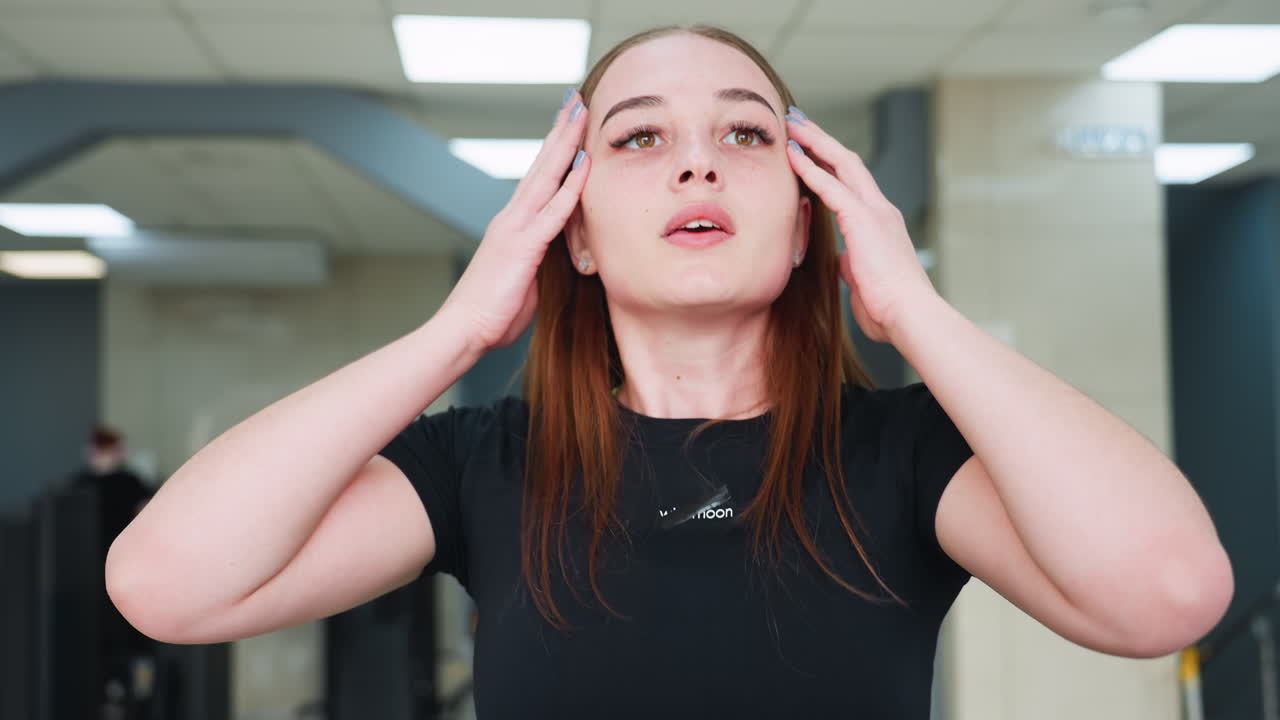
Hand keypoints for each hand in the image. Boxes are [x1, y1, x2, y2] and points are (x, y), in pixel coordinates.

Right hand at [440, 92, 590, 352]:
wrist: (462, 331)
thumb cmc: (491, 315)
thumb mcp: (522, 282)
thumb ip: (538, 263)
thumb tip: (552, 260)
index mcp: (512, 225)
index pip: (538, 178)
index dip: (554, 150)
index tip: (568, 124)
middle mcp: (511, 218)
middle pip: (541, 164)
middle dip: (560, 131)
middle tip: (575, 99)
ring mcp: (515, 228)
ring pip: (546, 175)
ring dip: (566, 143)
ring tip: (580, 112)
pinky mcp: (522, 246)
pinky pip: (553, 211)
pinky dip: (570, 185)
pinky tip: (585, 163)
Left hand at [783, 110, 938, 343]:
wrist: (910, 317)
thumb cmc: (889, 310)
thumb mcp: (863, 281)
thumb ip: (852, 264)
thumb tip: (842, 259)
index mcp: (881, 225)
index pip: (853, 184)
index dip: (830, 164)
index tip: (810, 148)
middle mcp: (881, 211)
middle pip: (848, 163)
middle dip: (822, 140)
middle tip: (799, 122)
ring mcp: (875, 213)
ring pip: (842, 164)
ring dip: (815, 143)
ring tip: (792, 125)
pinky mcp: (865, 221)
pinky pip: (832, 188)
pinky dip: (811, 169)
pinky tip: (792, 155)